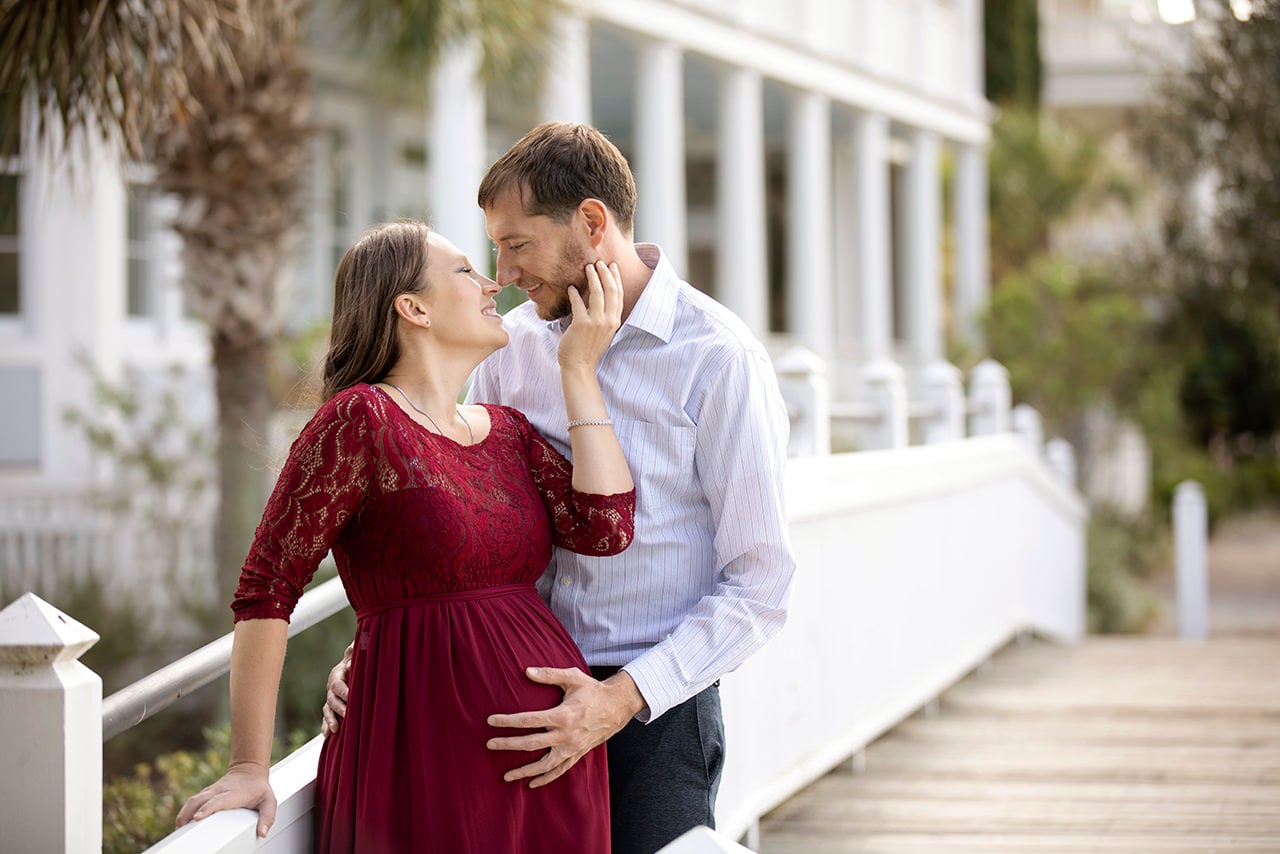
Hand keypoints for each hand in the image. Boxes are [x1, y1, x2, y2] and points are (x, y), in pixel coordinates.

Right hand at [175, 762, 275, 837]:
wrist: (250, 770)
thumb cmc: (259, 788)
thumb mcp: (269, 801)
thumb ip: (268, 816)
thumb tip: (262, 833)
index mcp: (233, 794)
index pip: (218, 800)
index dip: (207, 808)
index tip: (197, 818)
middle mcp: (219, 791)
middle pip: (200, 800)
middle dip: (188, 813)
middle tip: (181, 831)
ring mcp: (211, 791)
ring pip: (193, 800)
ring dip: (183, 814)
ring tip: (178, 831)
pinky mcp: (206, 794)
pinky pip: (192, 801)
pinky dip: (184, 812)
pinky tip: (181, 824)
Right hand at [320, 642, 353, 736]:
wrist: (352, 662)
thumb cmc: (357, 657)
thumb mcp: (357, 653)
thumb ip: (354, 653)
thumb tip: (352, 659)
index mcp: (337, 674)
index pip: (338, 684)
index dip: (343, 691)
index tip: (350, 697)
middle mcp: (331, 686)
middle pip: (332, 699)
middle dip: (339, 708)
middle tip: (347, 714)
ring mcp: (330, 697)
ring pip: (327, 709)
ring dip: (330, 719)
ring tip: (335, 729)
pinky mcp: (332, 706)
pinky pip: (326, 716)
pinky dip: (325, 725)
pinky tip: (326, 735)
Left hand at [486, 667, 645, 787]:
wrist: (617, 706)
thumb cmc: (593, 690)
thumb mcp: (573, 678)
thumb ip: (549, 674)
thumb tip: (526, 671)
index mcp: (563, 715)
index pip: (528, 720)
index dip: (507, 721)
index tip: (491, 721)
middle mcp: (566, 735)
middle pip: (531, 743)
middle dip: (508, 745)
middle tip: (489, 744)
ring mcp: (572, 748)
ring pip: (544, 765)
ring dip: (524, 771)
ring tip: (506, 776)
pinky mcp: (577, 754)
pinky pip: (559, 771)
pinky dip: (545, 779)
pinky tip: (531, 783)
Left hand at [558, 260, 622, 371]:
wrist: (579, 366)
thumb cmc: (588, 349)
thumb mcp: (602, 332)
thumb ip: (604, 316)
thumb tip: (598, 297)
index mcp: (615, 321)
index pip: (619, 295)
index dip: (616, 279)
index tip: (612, 266)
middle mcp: (608, 320)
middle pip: (611, 290)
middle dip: (606, 273)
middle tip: (599, 262)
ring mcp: (596, 322)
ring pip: (598, 293)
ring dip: (593, 277)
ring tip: (587, 268)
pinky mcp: (582, 325)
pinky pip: (578, 303)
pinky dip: (574, 294)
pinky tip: (570, 288)